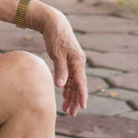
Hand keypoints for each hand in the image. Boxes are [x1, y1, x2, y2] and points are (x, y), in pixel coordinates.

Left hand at [31, 2, 87, 116]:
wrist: (54, 23)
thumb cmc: (55, 37)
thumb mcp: (56, 53)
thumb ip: (60, 70)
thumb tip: (61, 86)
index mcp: (78, 61)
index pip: (81, 82)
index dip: (81, 96)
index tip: (82, 107)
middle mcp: (78, 63)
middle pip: (78, 86)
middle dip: (75, 100)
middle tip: (71, 114)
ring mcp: (74, 63)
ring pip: (74, 83)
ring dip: (71, 96)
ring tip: (66, 110)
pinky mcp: (69, 62)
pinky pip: (70, 78)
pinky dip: (67, 88)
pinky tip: (64, 97)